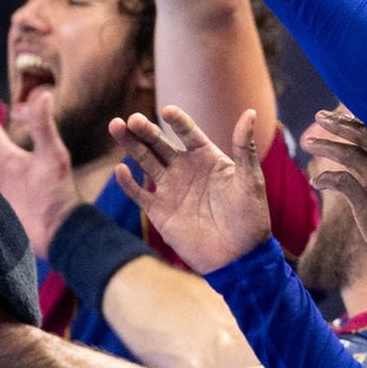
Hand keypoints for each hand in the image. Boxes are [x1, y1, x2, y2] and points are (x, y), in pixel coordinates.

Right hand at [109, 106, 272, 272]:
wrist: (238, 256)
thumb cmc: (250, 216)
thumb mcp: (249, 180)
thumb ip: (244, 147)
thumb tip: (250, 112)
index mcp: (208, 158)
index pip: (189, 134)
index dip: (178, 122)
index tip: (168, 110)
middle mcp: (186, 169)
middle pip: (160, 144)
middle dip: (145, 131)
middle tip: (131, 119)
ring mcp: (170, 189)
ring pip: (145, 161)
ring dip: (130, 145)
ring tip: (116, 127)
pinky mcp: (159, 210)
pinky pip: (138, 193)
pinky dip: (128, 182)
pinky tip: (121, 169)